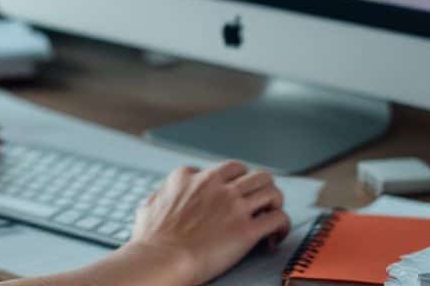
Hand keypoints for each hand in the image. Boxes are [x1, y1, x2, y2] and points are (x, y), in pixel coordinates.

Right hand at [124, 161, 289, 285]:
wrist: (162, 259)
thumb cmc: (151, 240)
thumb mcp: (148, 207)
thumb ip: (157, 198)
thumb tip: (155, 198)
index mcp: (191, 178)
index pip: (224, 170)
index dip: (232, 184)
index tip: (232, 197)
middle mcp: (215, 186)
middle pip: (253, 174)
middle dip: (260, 188)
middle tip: (260, 204)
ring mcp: (233, 206)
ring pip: (271, 190)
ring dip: (275, 203)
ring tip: (271, 217)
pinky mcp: (246, 230)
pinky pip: (278, 218)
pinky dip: (281, 226)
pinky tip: (274, 237)